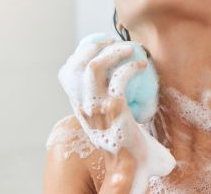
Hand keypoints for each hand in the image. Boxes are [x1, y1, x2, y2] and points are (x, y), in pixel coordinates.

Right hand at [57, 38, 146, 153]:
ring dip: (112, 52)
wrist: (132, 166)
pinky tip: (142, 66)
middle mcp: (84, 107)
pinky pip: (119, 79)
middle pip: (77, 66)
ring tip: (128, 48)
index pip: (67, 74)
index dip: (80, 54)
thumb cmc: (125, 143)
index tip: (98, 46)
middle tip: (112, 43)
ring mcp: (98, 109)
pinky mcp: (116, 110)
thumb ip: (105, 103)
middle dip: (94, 47)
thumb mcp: (106, 121)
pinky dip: (131, 66)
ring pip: (93, 67)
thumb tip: (114, 80)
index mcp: (79, 107)